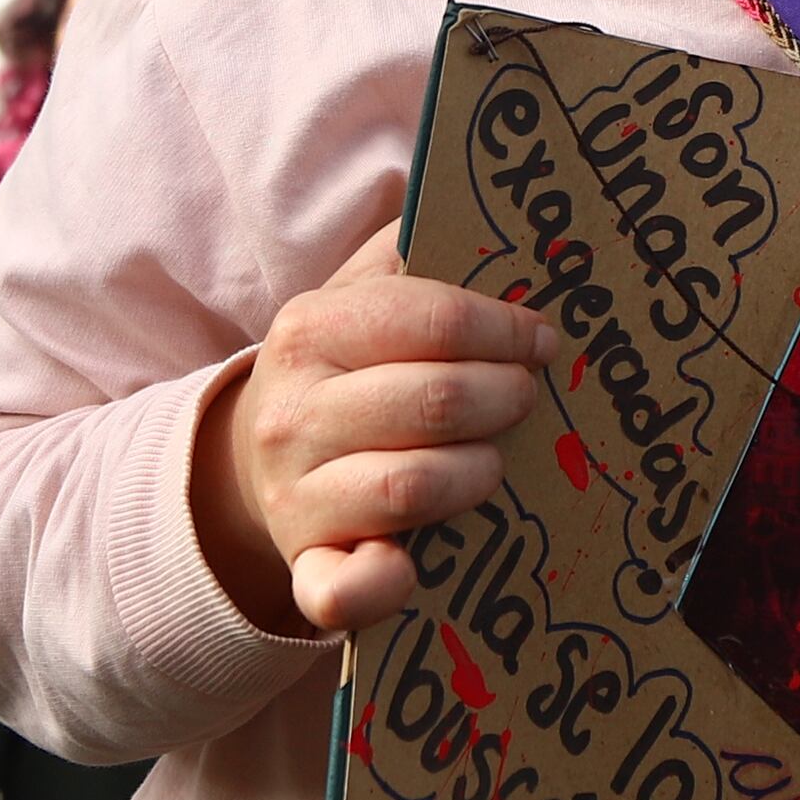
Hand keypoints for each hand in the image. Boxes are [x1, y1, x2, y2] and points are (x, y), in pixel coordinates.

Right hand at [198, 216, 565, 636]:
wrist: (255, 459)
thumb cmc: (339, 368)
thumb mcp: (354, 295)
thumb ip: (407, 253)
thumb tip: (478, 209)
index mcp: (310, 329)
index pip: (428, 318)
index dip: (504, 327)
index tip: (544, 338)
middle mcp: (294, 413)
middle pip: (435, 400)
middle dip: (506, 396)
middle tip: (528, 397)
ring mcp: (296, 495)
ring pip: (414, 484)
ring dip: (479, 472)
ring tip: (494, 459)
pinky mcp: (305, 566)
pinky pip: (339, 590)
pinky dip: (380, 583)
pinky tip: (412, 567)